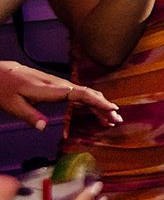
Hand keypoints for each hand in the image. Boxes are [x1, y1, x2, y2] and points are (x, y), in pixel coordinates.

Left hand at [0, 62, 117, 131]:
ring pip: (85, 94)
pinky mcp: (58, 88)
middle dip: (104, 106)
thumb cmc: (5, 88)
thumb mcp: (12, 104)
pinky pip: (78, 95)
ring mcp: (59, 85)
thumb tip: (44, 127)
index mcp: (49, 89)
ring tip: (110, 119)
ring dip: (99, 106)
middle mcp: (58, 85)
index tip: (111, 108)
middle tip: (116, 120)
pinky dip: (90, 104)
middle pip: (87, 94)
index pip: (79, 94)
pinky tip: (96, 112)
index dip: (97, 101)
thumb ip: (29, 115)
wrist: (1, 72)